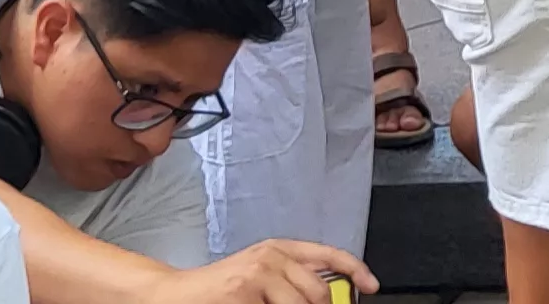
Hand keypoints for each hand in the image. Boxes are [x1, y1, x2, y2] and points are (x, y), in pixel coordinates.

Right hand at [164, 239, 383, 303]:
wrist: (176, 295)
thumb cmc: (220, 291)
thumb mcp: (262, 276)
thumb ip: (293, 282)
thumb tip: (326, 298)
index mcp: (280, 249)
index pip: (330, 255)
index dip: (356, 271)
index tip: (372, 286)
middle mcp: (272, 256)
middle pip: (319, 292)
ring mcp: (258, 274)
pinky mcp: (243, 291)